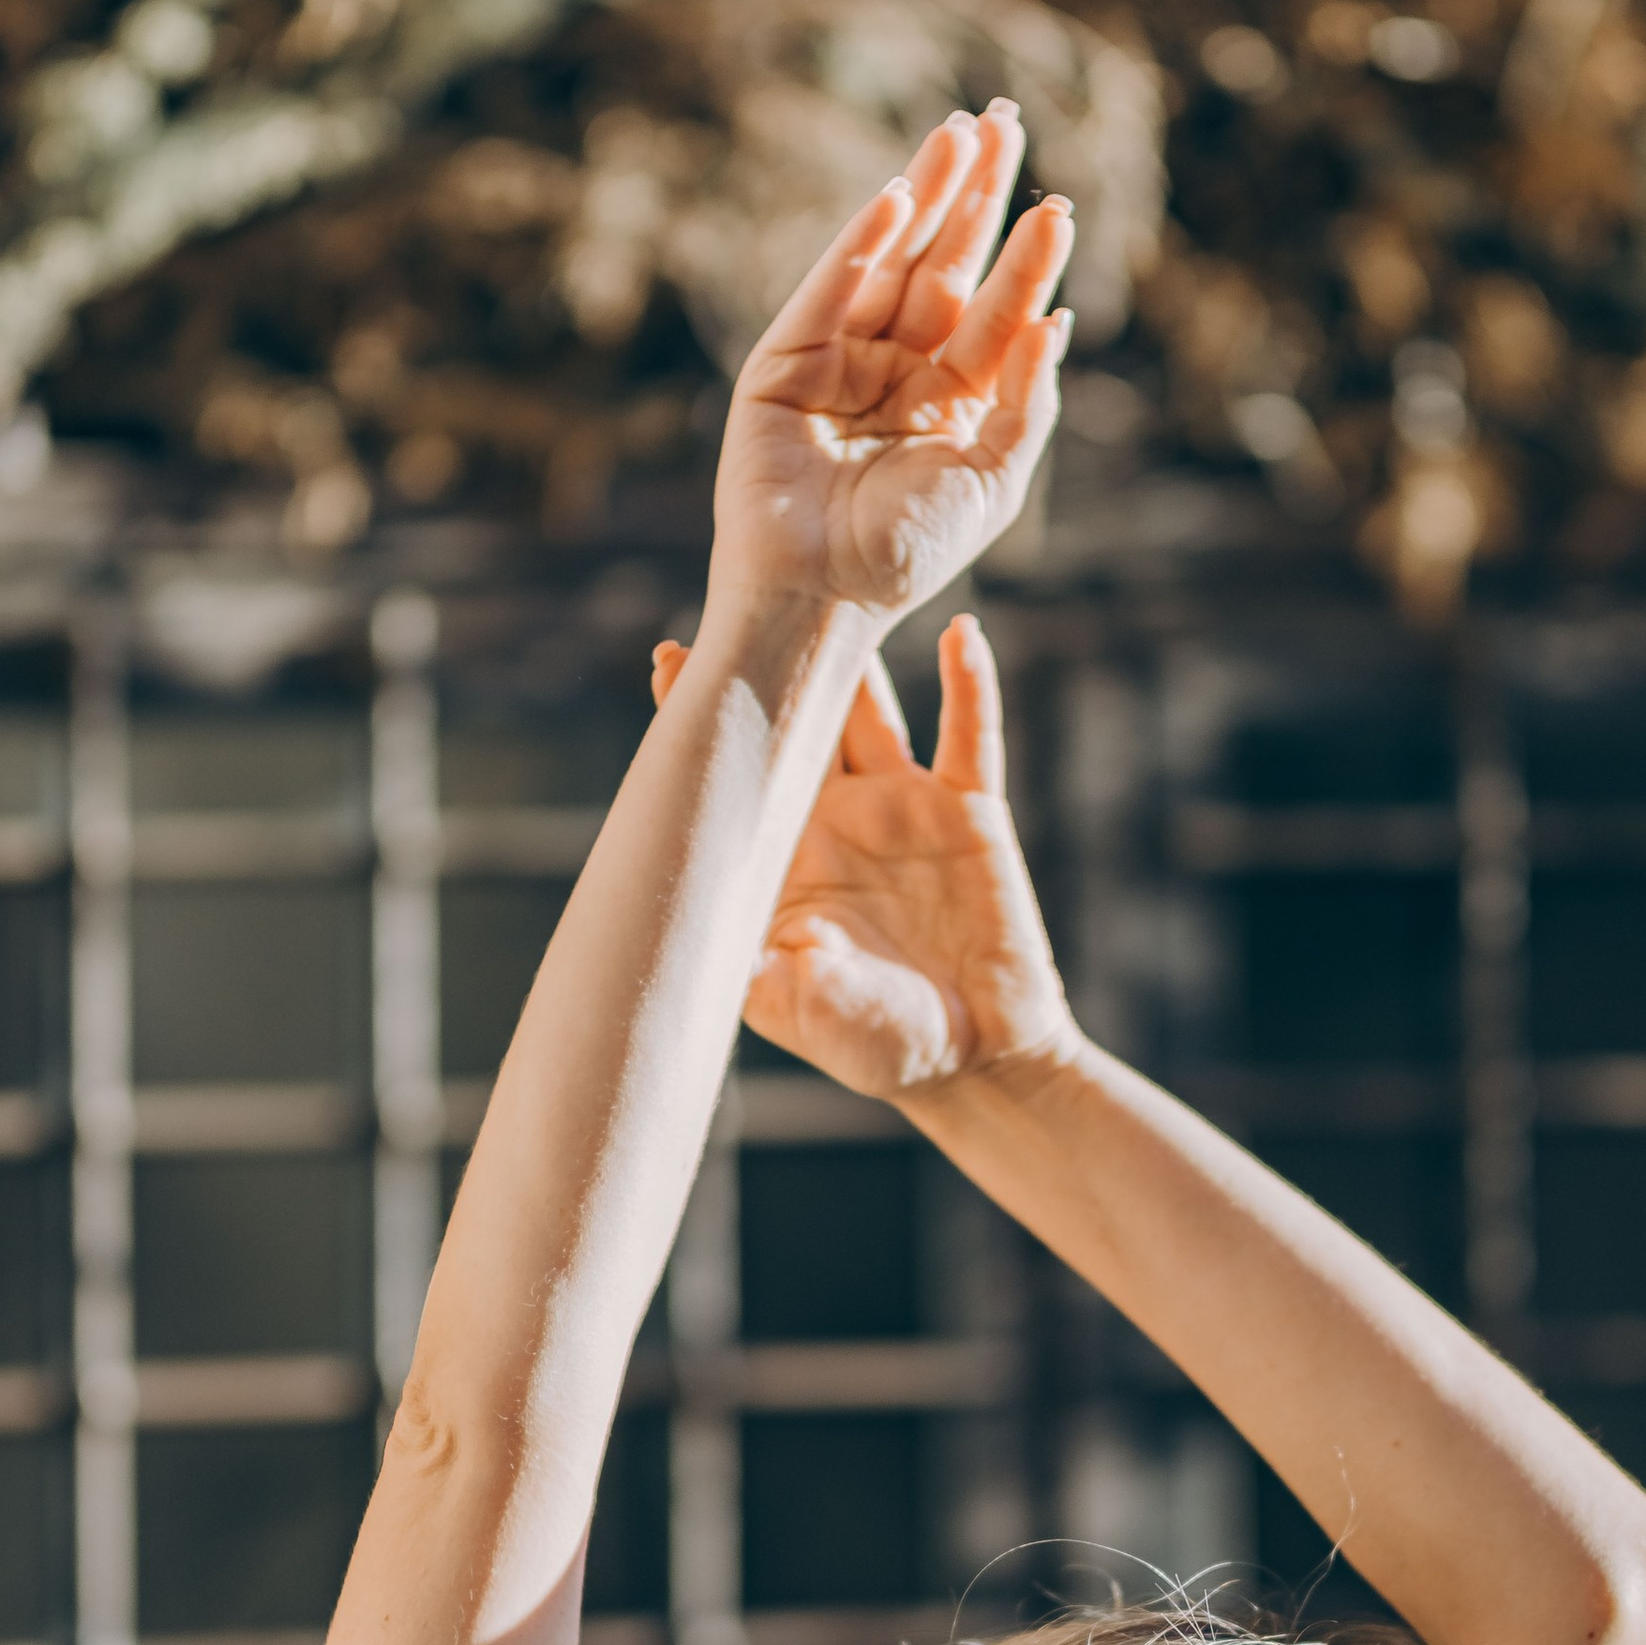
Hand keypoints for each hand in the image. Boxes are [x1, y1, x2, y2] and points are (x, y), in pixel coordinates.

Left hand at [651, 612, 1077, 1101]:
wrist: (979, 1059)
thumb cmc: (882, 1046)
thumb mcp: (813, 1018)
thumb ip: (784, 985)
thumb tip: (747, 954)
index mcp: (784, 859)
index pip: (735, 774)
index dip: (699, 716)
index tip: (667, 659)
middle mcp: (836, 817)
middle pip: (798, 719)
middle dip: (772, 657)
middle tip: (742, 590)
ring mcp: (905, 806)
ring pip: (873, 708)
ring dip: (857, 652)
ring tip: (840, 585)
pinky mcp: (970, 811)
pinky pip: (972, 734)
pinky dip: (969, 685)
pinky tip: (961, 636)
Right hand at [705, 103, 1071, 632]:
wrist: (822, 599)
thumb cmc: (907, 554)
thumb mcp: (992, 479)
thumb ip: (1027, 401)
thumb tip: (1060, 318)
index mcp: (951, 398)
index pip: (996, 310)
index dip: (1025, 257)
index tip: (1059, 207)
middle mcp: (897, 368)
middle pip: (943, 264)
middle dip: (975, 195)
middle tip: (1004, 121)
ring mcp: (839, 360)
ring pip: (890, 262)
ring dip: (925, 195)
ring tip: (960, 134)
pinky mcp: (784, 362)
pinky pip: (829, 291)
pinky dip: (860, 243)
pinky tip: (899, 197)